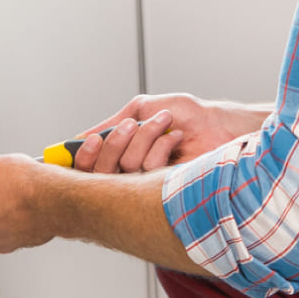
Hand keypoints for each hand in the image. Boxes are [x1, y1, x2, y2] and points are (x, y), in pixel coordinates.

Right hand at [73, 93, 268, 173]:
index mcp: (122, 151)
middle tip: (131, 125)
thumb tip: (80, 136)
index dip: (84, 156)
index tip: (90, 141)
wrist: (218, 125)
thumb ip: (111, 123)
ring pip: (125, 166)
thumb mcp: (142, 109)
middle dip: (116, 142)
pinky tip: (175, 141)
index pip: (89, 165)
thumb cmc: (187, 115)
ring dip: (145, 138)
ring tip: (164, 124)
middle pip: (101, 169)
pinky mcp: (164, 188)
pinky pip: (147, 171)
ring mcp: (147, 181)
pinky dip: (161, 147)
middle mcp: (131, 170)